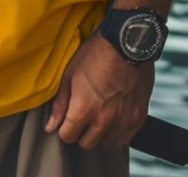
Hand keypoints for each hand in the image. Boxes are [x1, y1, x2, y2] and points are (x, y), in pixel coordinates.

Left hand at [44, 30, 153, 148]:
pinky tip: (114, 116)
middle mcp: (103, 121)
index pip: (68, 137)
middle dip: (82, 131)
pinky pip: (124, 139)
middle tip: (85, 113)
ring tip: (100, 112)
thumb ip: (60, 103)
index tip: (69, 118)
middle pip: (86, 143)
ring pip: (105, 142)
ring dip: (100, 132)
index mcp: (83, 110)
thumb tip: (50, 126)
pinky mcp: (137, 119)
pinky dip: (117, 132)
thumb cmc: (96, 55)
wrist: (127, 44)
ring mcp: (122, 122)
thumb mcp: (70, 74)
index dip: (65, 128)